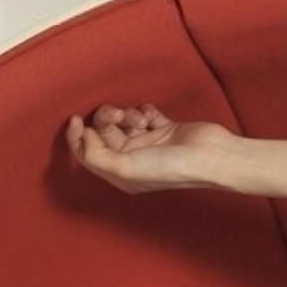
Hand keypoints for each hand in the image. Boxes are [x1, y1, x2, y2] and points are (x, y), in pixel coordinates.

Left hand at [64, 101, 236, 193]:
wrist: (210, 156)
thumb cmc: (171, 168)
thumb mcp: (126, 168)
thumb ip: (97, 156)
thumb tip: (82, 136)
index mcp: (121, 175)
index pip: (88, 154)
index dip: (77, 137)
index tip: (76, 119)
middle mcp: (132, 160)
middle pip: (103, 133)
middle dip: (107, 118)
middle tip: (118, 115)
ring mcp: (148, 144)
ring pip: (122, 120)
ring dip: (128, 113)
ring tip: (141, 119)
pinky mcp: (163, 129)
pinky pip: (144, 113)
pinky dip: (145, 111)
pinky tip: (154, 117)